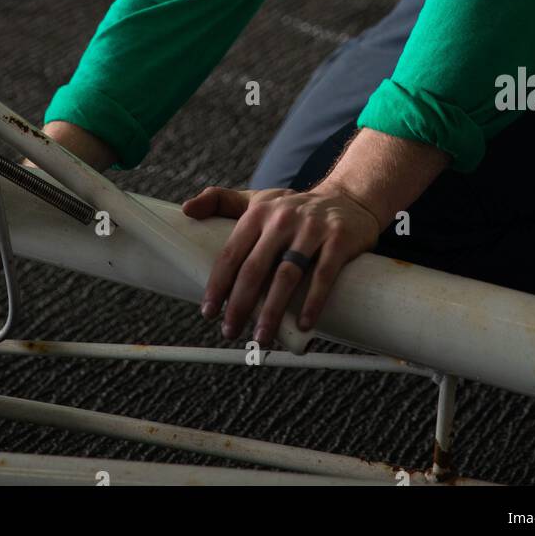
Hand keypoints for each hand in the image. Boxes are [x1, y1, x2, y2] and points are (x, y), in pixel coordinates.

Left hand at [181, 185, 380, 345]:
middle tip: (231, 332)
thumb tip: (185, 209)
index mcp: (259, 212)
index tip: (209, 312)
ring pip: (287, 275)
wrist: (349, 198)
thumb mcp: (258, 199)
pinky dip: (312, 302)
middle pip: (255, 268)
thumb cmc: (295, 207)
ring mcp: (312, 228)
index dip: (218, 285)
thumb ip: (220, 200)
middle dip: (240, 304)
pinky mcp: (340, 239)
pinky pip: (323, 275)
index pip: (232, 253)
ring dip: (272, 311)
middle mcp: (283, 218)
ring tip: (262, 337)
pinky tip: (303, 324)